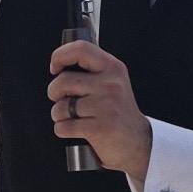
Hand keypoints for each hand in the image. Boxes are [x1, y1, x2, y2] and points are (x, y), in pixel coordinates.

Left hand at [48, 38, 152, 181]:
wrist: (137, 143)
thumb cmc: (117, 112)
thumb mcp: (112, 83)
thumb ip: (91, 71)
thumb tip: (59, 65)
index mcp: (113, 68)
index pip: (80, 49)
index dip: (60, 56)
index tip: (55, 68)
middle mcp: (111, 84)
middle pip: (63, 81)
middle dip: (54, 93)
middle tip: (63, 99)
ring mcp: (107, 106)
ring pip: (61, 106)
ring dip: (59, 115)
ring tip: (72, 117)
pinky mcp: (100, 128)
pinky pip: (64, 126)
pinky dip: (63, 130)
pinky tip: (76, 130)